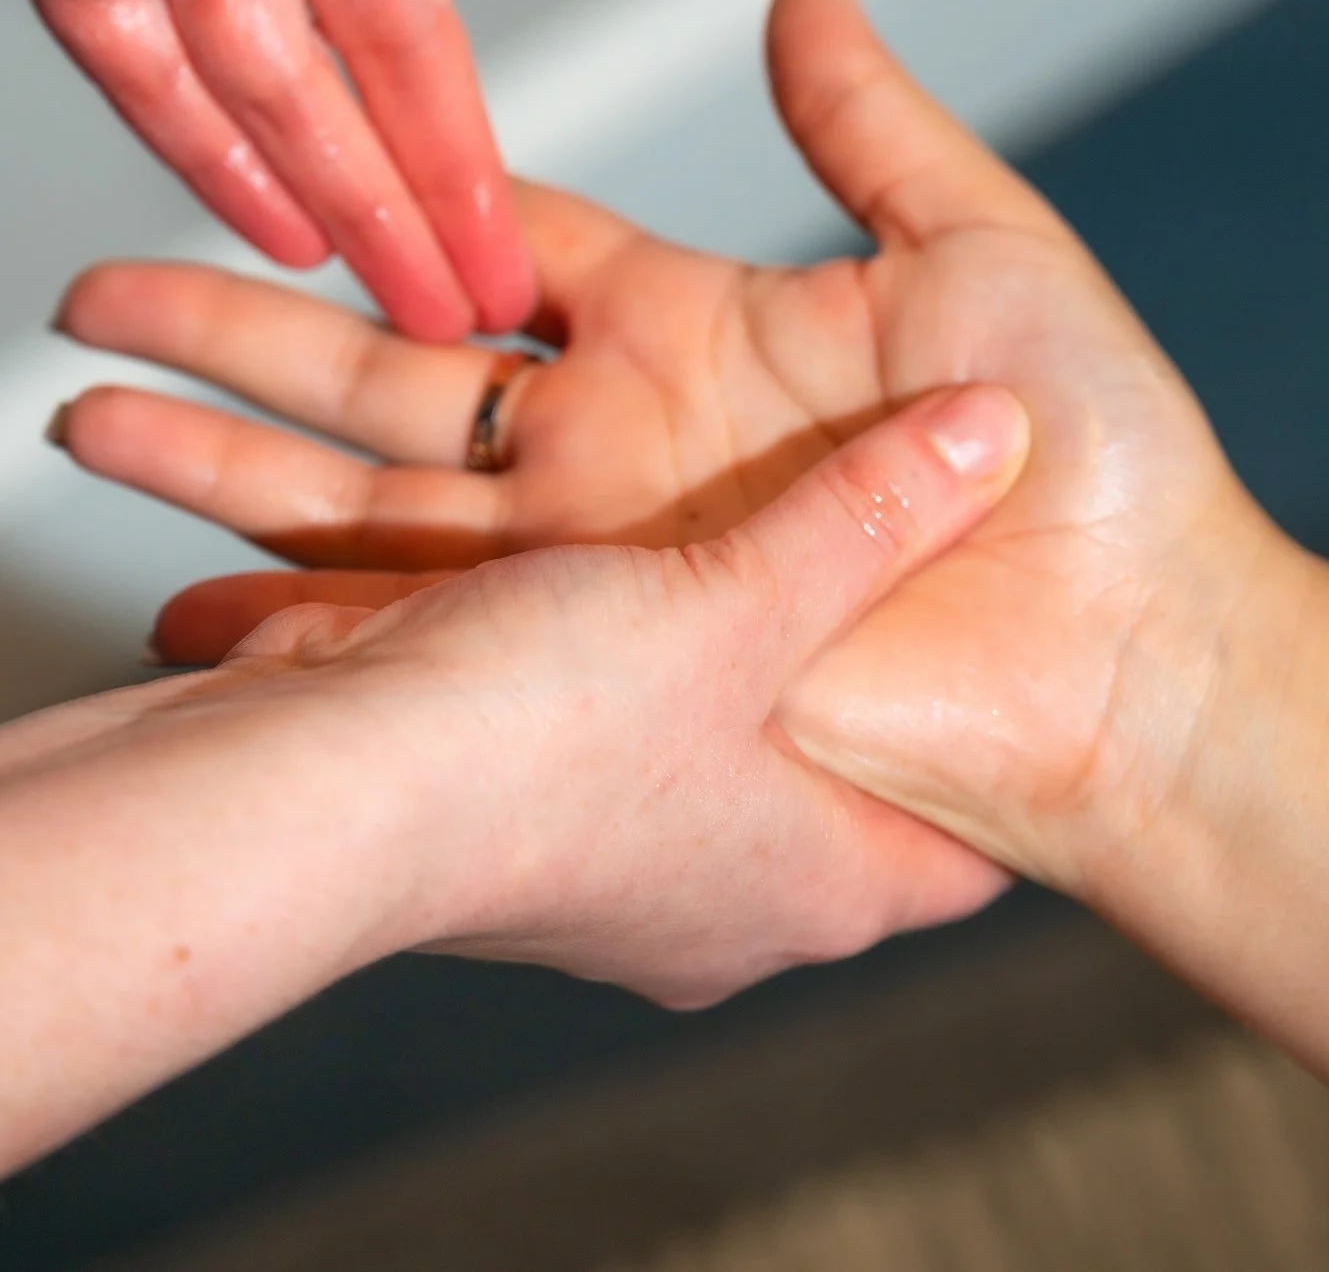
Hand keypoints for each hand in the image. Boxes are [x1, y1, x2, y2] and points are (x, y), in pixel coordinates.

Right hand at [54, 0, 1293, 890]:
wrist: (1134, 672)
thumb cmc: (1095, 468)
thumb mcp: (981, 263)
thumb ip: (867, 129)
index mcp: (690, 354)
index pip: (512, 264)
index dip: (404, 221)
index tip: (288, 168)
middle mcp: (620, 472)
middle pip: (390, 389)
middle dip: (241, 344)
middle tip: (99, 296)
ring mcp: (597, 591)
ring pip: (366, 513)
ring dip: (221, 470)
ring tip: (79, 418)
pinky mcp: (603, 692)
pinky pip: (429, 658)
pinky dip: (299, 637)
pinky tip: (173, 605)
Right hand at [186, 385, 1029, 1006]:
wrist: (300, 814)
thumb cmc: (541, 746)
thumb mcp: (739, 606)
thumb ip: (865, 517)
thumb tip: (990, 434)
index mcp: (819, 874)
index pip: (968, 850)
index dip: (999, 773)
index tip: (1028, 681)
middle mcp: (720, 893)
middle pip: (819, 773)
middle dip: (827, 680)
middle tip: (874, 595)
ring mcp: (604, 872)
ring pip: (671, 733)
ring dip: (673, 656)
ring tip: (708, 589)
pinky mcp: (497, 825)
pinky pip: (554, 720)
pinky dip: (557, 654)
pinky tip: (549, 591)